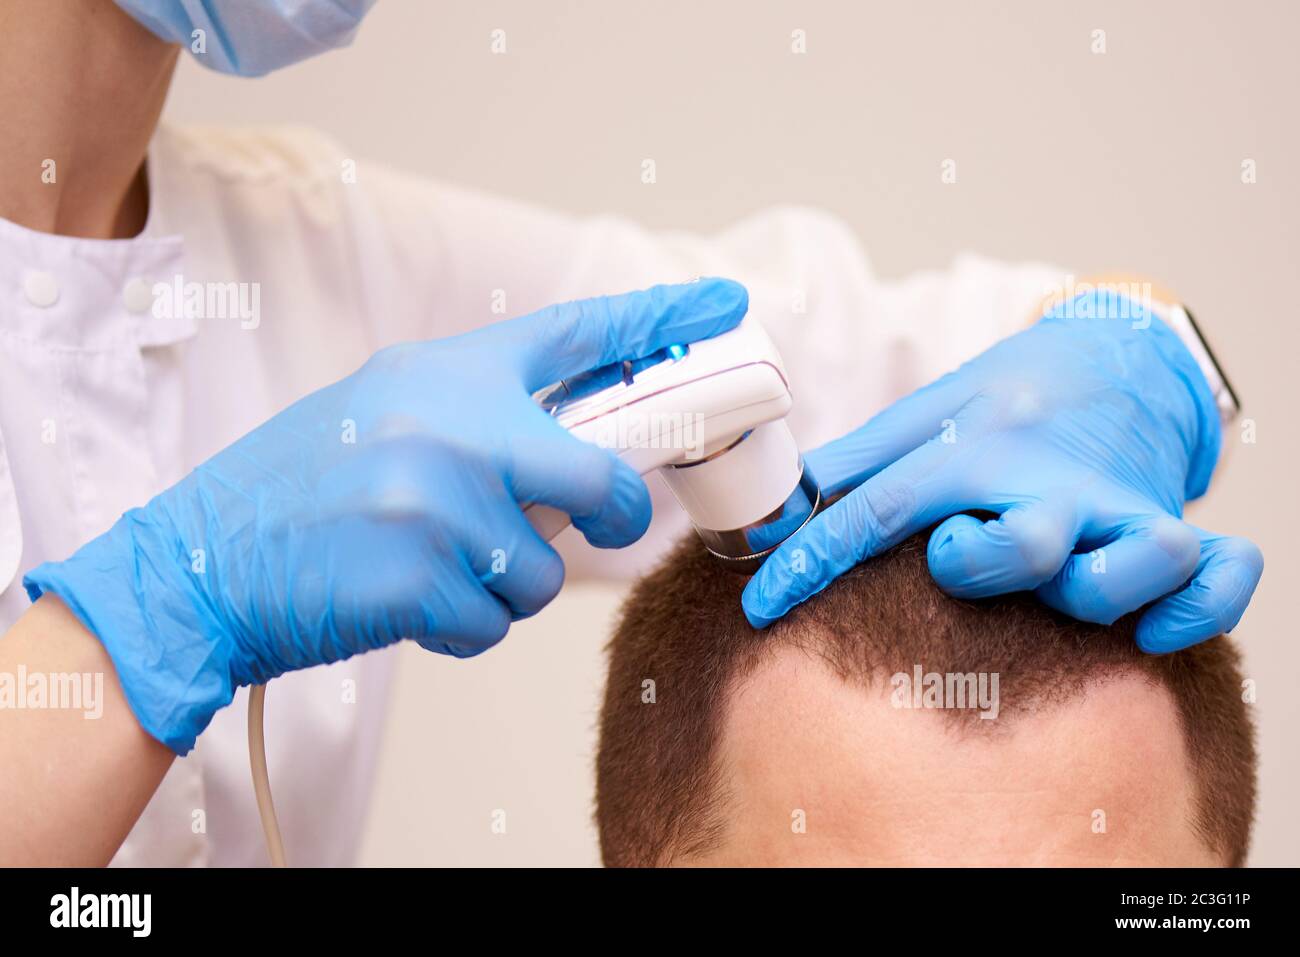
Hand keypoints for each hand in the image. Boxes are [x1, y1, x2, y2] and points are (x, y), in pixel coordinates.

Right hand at [25, 278, 748, 751]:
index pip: (576, 335)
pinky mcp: (421, 579)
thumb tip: (580, 454)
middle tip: (605, 523)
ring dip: (507, 583)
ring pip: (546, 570)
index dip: (659, 318)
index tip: (723, 304)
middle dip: (614, 515)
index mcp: (445, 373)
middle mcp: (451, 427)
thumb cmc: (300, 489)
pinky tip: (409, 601)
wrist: (202, 562)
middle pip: (600, 478)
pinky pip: (496, 620)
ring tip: (435, 564)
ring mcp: (438, 504)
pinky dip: (465, 623)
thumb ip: (481, 417)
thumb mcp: (387, 413)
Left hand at [743, 289, 1261, 652]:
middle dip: (984, 564)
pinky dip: (1199, 606)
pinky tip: (1154, 633)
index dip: (809, 560)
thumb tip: (775, 506)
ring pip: (1136, 558)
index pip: (876, 510)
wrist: (1107, 359)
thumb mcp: (924, 416)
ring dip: (1104, 588)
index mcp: (972, 452)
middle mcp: (1046, 484)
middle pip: (1023, 543)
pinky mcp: (1171, 523)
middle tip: (954, 556)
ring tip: (1077, 588)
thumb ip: (854, 463)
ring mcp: (1116, 507)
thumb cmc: (1002, 402)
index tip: (760, 607)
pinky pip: (1217, 573)